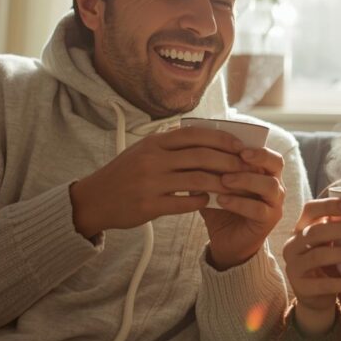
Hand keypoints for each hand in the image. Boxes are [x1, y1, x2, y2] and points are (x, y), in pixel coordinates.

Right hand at [69, 126, 249, 237]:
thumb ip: (171, 146)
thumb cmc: (123, 174)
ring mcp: (150, 182)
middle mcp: (153, 159)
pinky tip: (209, 201)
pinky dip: (200, 201)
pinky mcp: (148, 205)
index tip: (240, 146)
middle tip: (247, 169)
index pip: (194, 135)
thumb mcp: (143, 151)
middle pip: (201, 157)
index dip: (221, 139)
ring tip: (235, 187)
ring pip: (197, 180)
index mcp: (154, 143)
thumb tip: (206, 141)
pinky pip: (183, 203)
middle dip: (229, 162)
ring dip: (220, 183)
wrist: (93, 199)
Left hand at [201, 146, 285, 270]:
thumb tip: (194, 147)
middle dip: (259, 156)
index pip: (265, 150)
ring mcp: (274, 203)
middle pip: (276, 163)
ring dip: (246, 180)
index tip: (232, 141)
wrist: (225, 239)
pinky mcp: (268, 220)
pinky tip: (221, 200)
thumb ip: (209, 168)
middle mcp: (274, 183)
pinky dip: (239, 203)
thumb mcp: (214, 184)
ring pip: (269, 185)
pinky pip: (258, 209)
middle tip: (239, 154)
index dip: (251, 144)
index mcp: (263, 170)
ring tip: (224, 180)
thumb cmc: (221, 206)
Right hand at [282, 198, 340, 334]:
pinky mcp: (301, 288)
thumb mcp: (330, 243)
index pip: (310, 210)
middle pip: (315, 232)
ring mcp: (294, 267)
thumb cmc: (328, 262)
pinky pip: (324, 284)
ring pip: (318, 256)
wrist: (314, 296)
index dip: (329, 205)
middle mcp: (293, 245)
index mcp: (301, 228)